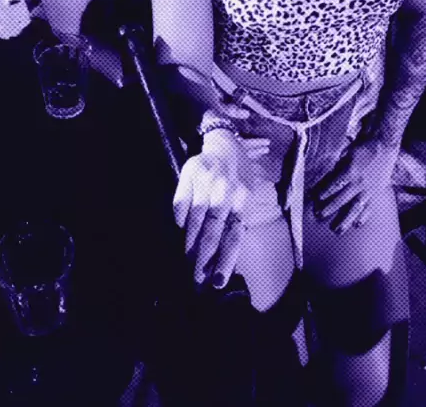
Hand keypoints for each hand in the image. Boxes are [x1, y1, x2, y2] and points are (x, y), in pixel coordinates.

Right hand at [173, 132, 269, 287]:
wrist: (226, 143)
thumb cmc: (238, 178)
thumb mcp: (246, 198)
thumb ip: (236, 223)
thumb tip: (225, 260)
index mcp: (244, 198)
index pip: (234, 235)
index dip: (226, 259)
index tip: (217, 282)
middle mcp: (226, 189)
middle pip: (213, 230)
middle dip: (204, 258)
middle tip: (196, 279)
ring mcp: (207, 180)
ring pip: (196, 218)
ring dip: (190, 243)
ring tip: (187, 261)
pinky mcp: (190, 172)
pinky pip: (181, 201)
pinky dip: (180, 217)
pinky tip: (181, 229)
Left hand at [310, 138, 397, 235]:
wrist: (382, 146)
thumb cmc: (361, 148)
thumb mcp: (345, 155)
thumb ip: (337, 168)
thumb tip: (326, 180)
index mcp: (350, 171)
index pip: (335, 185)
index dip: (325, 193)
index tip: (316, 200)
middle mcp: (359, 182)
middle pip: (342, 199)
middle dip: (330, 209)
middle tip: (319, 216)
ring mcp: (369, 190)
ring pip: (355, 208)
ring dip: (345, 220)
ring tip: (337, 230)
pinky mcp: (376, 193)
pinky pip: (369, 208)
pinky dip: (363, 217)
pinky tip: (356, 225)